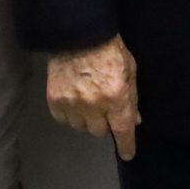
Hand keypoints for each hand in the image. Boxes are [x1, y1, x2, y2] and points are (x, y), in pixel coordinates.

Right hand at [47, 36, 140, 159]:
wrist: (79, 34)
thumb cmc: (110, 50)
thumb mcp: (130, 71)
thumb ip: (132, 98)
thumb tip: (134, 120)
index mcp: (116, 98)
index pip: (122, 131)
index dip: (126, 145)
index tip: (127, 153)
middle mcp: (94, 106)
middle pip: (100, 132)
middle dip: (104, 123)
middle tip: (104, 109)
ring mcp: (72, 104)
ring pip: (81, 127)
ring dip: (87, 119)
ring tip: (88, 100)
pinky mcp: (55, 100)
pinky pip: (64, 119)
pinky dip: (70, 113)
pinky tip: (73, 99)